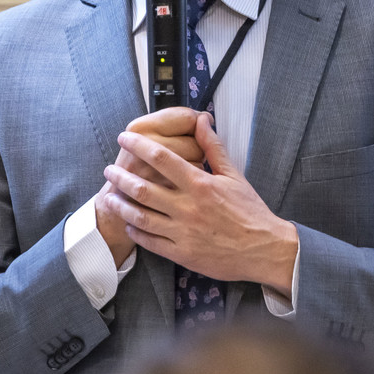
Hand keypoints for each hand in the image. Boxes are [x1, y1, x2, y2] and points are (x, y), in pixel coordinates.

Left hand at [102, 112, 298, 292]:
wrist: (263, 249)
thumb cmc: (250, 211)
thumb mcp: (234, 174)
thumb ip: (213, 147)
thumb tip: (202, 120)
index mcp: (200, 184)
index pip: (162, 158)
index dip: (139, 145)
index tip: (125, 138)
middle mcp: (188, 207)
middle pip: (143, 188)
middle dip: (121, 176)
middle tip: (110, 169)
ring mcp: (182, 232)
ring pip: (140, 216)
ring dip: (121, 205)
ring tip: (110, 196)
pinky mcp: (181, 252)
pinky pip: (150, 241)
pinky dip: (135, 230)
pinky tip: (128, 222)